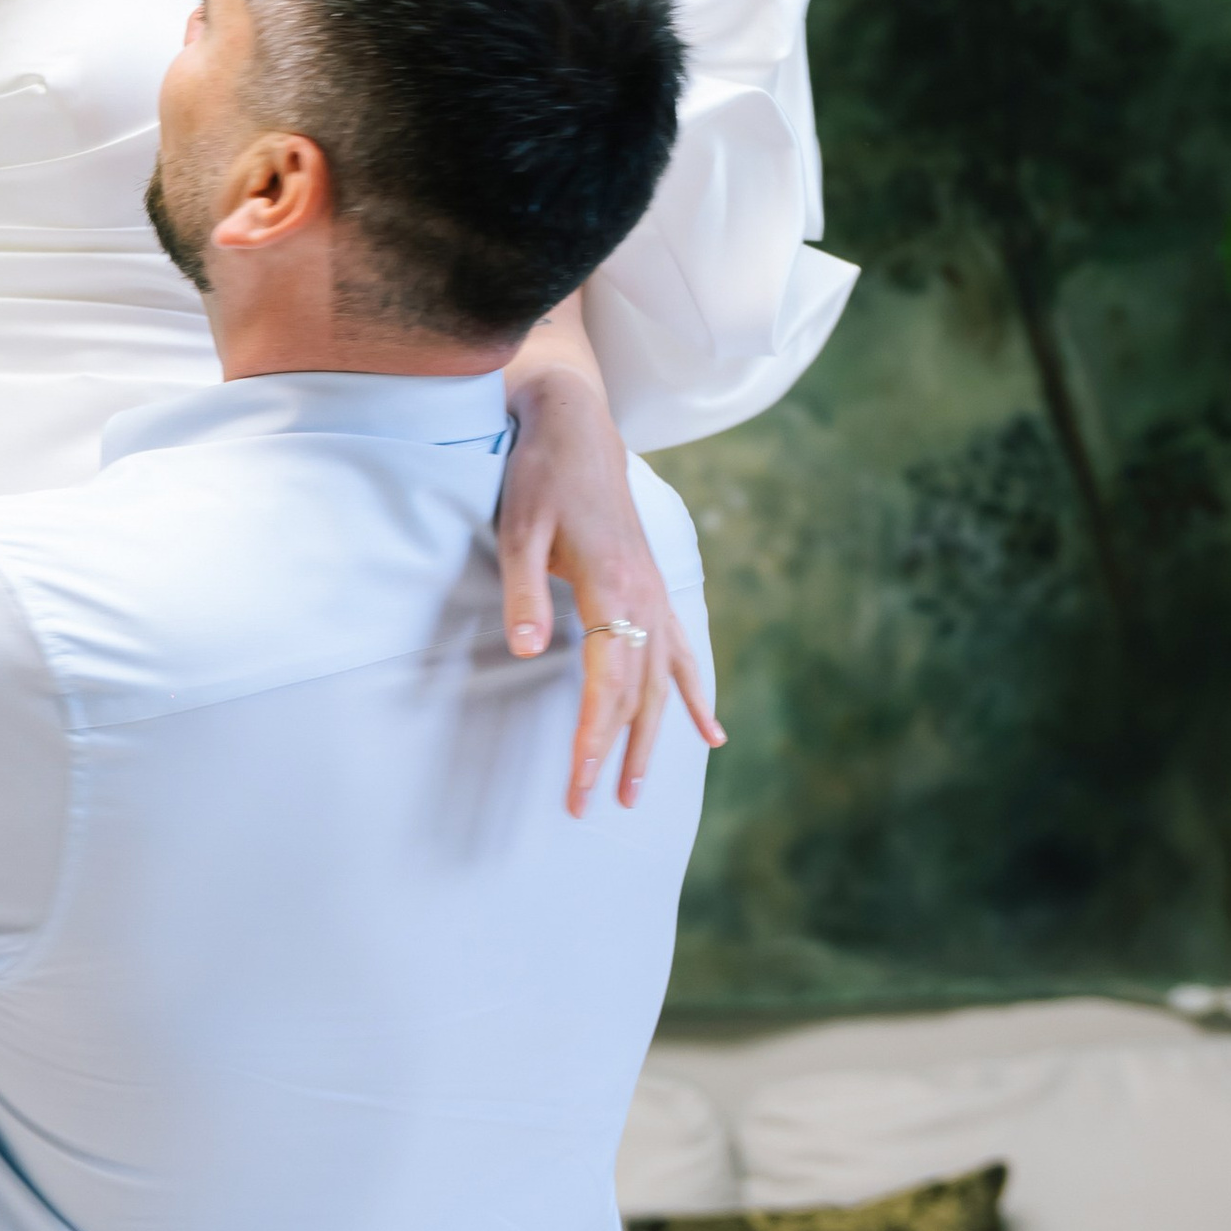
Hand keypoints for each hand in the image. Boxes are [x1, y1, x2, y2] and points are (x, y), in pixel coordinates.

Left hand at [498, 368, 722, 816]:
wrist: (577, 424)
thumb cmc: (541, 476)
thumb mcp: (518, 529)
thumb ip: (523, 592)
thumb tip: (526, 653)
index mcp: (613, 589)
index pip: (608, 687)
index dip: (593, 741)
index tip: (578, 787)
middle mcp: (646, 598)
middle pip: (640, 695)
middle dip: (620, 755)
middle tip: (600, 806)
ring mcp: (657, 594)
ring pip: (665, 682)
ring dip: (655, 739)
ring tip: (639, 789)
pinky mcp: (655, 587)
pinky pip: (683, 653)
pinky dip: (696, 696)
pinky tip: (711, 735)